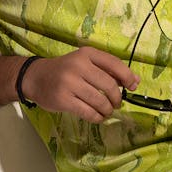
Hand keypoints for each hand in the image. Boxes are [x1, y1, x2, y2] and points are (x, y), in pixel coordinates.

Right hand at [21, 46, 139, 122]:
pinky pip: (88, 112)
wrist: (36, 77)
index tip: (133, 86)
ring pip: (99, 101)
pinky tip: (97, 116)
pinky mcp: (63, 99)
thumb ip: (108, 70)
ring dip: (107, 110)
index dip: (127, 76)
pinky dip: (97, 117)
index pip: (114, 64)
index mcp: (87, 54)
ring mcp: (69, 83)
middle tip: (116, 104)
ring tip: (106, 111)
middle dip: (117, 98)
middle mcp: (78, 65)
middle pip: (109, 85)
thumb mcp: (85, 63)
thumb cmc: (66, 70)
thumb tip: (135, 81)